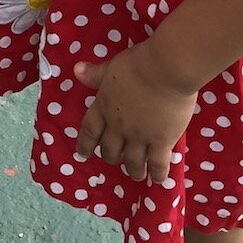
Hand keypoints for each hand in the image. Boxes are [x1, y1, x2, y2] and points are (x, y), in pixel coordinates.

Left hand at [72, 43, 201, 184]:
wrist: (165, 69)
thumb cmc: (138, 64)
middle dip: (111, 157)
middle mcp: (118, 126)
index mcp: (103, 107)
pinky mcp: (161, 141)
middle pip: (110, 150)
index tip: (82, 154)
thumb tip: (77, 71)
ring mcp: (139, 136)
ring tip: (137, 174)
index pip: (89, 131)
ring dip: (133, 170)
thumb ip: (95, 74)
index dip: (85, 144)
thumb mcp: (112, 67)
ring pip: (132, 162)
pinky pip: (157, 164)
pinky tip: (158, 178)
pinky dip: (157, 174)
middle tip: (115, 159)